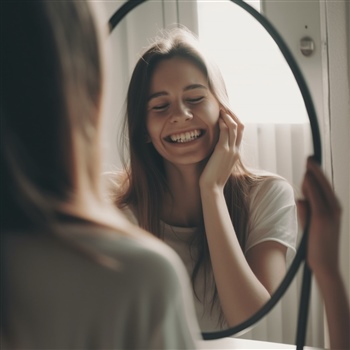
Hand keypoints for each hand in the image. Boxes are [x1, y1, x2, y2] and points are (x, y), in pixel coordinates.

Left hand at [199, 109, 243, 189]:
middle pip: (240, 127)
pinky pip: (225, 132)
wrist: (212, 188)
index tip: (227, 115)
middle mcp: (236, 150)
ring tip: (221, 110)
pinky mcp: (223, 150)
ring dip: (228, 117)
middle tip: (224, 108)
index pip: (240, 133)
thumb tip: (215, 148)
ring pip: (234, 127)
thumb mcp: (219, 165)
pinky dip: (222, 123)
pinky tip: (217, 119)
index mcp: (236, 154)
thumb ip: (220, 155)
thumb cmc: (213, 178)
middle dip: (233, 116)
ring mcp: (231, 150)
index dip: (235, 122)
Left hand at [297, 157, 341, 276]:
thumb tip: (301, 198)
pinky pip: (315, 197)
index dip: (318, 173)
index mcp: (334, 208)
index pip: (325, 186)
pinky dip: (311, 186)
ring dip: (310, 178)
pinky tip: (306, 177)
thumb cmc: (316, 243)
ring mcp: (330, 212)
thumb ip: (307, 209)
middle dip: (315, 169)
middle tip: (309, 157)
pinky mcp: (322, 217)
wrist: (325, 264)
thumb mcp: (311, 223)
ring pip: (318, 188)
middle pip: (323, 184)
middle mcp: (335, 207)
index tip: (311, 161)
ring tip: (306, 170)